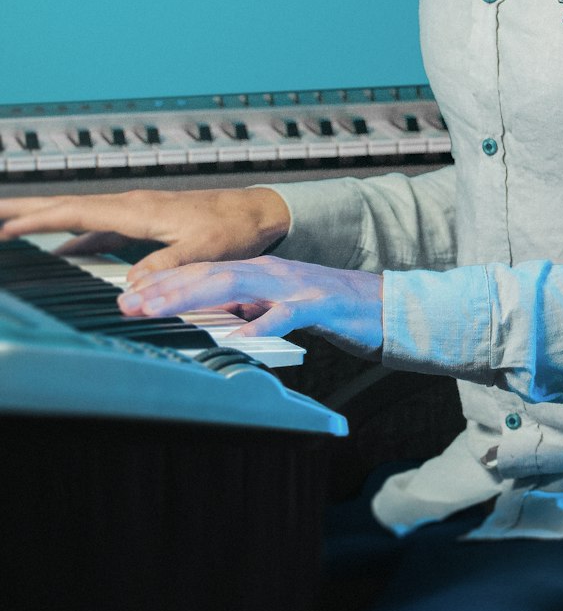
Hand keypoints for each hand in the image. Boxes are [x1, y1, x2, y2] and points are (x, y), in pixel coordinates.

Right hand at [0, 186, 290, 276]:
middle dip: (25, 209)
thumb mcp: (203, 251)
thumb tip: (131, 287)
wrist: (255, 212)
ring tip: (9, 226)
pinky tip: (61, 249)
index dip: (38, 220)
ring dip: (43, 220)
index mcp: (137, 210)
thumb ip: (166, 266)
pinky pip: (96, 228)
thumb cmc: (232, 228)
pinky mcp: (141, 223)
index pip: (76, 212)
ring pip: (77, 216)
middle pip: (66, 206)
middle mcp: (129, 206)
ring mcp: (133, 213)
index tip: (5, 227)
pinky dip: (72, 234)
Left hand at [118, 256, 383, 355]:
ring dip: (195, 297)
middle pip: (210, 274)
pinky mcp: (320, 304)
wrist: (385, 305)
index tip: (129, 298)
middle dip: (166, 288)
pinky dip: (263, 324)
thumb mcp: (278, 310)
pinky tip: (242, 337)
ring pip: (237, 285)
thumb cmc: (331, 310)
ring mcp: (296, 286)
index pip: (203, 273)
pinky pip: (288, 314)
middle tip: (129, 304)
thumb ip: (246, 311)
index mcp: (260, 273)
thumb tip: (209, 323)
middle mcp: (272, 273)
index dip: (164, 284)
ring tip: (162, 311)